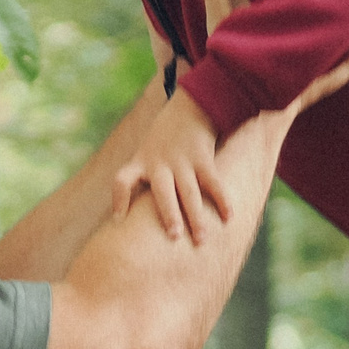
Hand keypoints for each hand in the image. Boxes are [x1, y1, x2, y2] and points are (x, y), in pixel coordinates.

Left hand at [108, 90, 225, 241]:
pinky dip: (222, 200)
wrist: (188, 108)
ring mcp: (182, 162)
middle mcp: (160, 164)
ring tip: (202, 240)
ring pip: (190, 193)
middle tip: (174, 236)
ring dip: (196, 217)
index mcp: (141, 162)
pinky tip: (229, 218)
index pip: (122, 180)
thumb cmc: (163, 140)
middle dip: (169, 214)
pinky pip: (213, 182)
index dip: (119, 199)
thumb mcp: (144, 153)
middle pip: (163, 192)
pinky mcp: (203, 159)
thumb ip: (139, 179)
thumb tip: (126, 218)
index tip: (119, 219)